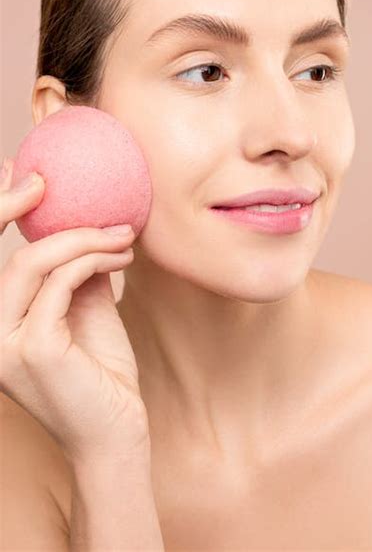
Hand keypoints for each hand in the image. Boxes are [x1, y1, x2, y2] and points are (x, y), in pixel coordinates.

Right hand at [0, 158, 149, 464]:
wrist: (116, 436)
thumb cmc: (101, 376)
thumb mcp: (84, 311)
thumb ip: (75, 272)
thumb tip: (86, 224)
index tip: (19, 174)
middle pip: (4, 256)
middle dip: (31, 213)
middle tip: (56, 184)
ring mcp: (4, 346)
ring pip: (33, 263)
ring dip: (83, 239)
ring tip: (122, 234)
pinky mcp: (34, 351)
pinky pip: (62, 283)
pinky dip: (94, 260)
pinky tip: (122, 257)